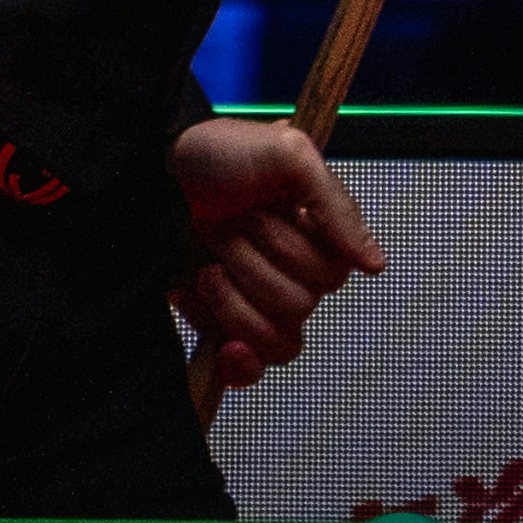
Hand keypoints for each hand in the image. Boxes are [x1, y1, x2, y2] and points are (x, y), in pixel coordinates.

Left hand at [171, 115, 383, 393]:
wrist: (149, 169)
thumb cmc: (217, 152)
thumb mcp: (287, 154)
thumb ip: (337, 208)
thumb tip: (374, 263)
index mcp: (313, 237)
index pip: (332, 278)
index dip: (296, 253)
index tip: (263, 212)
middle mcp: (287, 272)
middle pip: (301, 308)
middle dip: (254, 265)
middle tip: (227, 228)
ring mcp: (252, 301)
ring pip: (277, 340)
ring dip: (235, 301)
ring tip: (208, 263)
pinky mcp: (218, 325)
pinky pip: (249, 371)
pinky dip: (240, 363)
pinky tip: (226, 347)